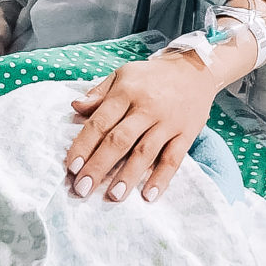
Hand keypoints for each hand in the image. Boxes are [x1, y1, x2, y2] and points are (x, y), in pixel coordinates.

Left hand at [65, 55, 219, 203]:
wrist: (194, 69)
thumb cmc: (151, 76)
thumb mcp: (121, 75)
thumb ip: (98, 94)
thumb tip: (75, 107)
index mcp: (125, 92)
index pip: (100, 122)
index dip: (84, 145)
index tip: (71, 167)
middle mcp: (146, 108)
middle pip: (119, 140)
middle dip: (99, 166)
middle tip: (82, 189)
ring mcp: (167, 122)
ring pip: (145, 152)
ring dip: (128, 176)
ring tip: (113, 196)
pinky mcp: (186, 134)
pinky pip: (173, 159)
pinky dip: (161, 178)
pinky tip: (148, 196)